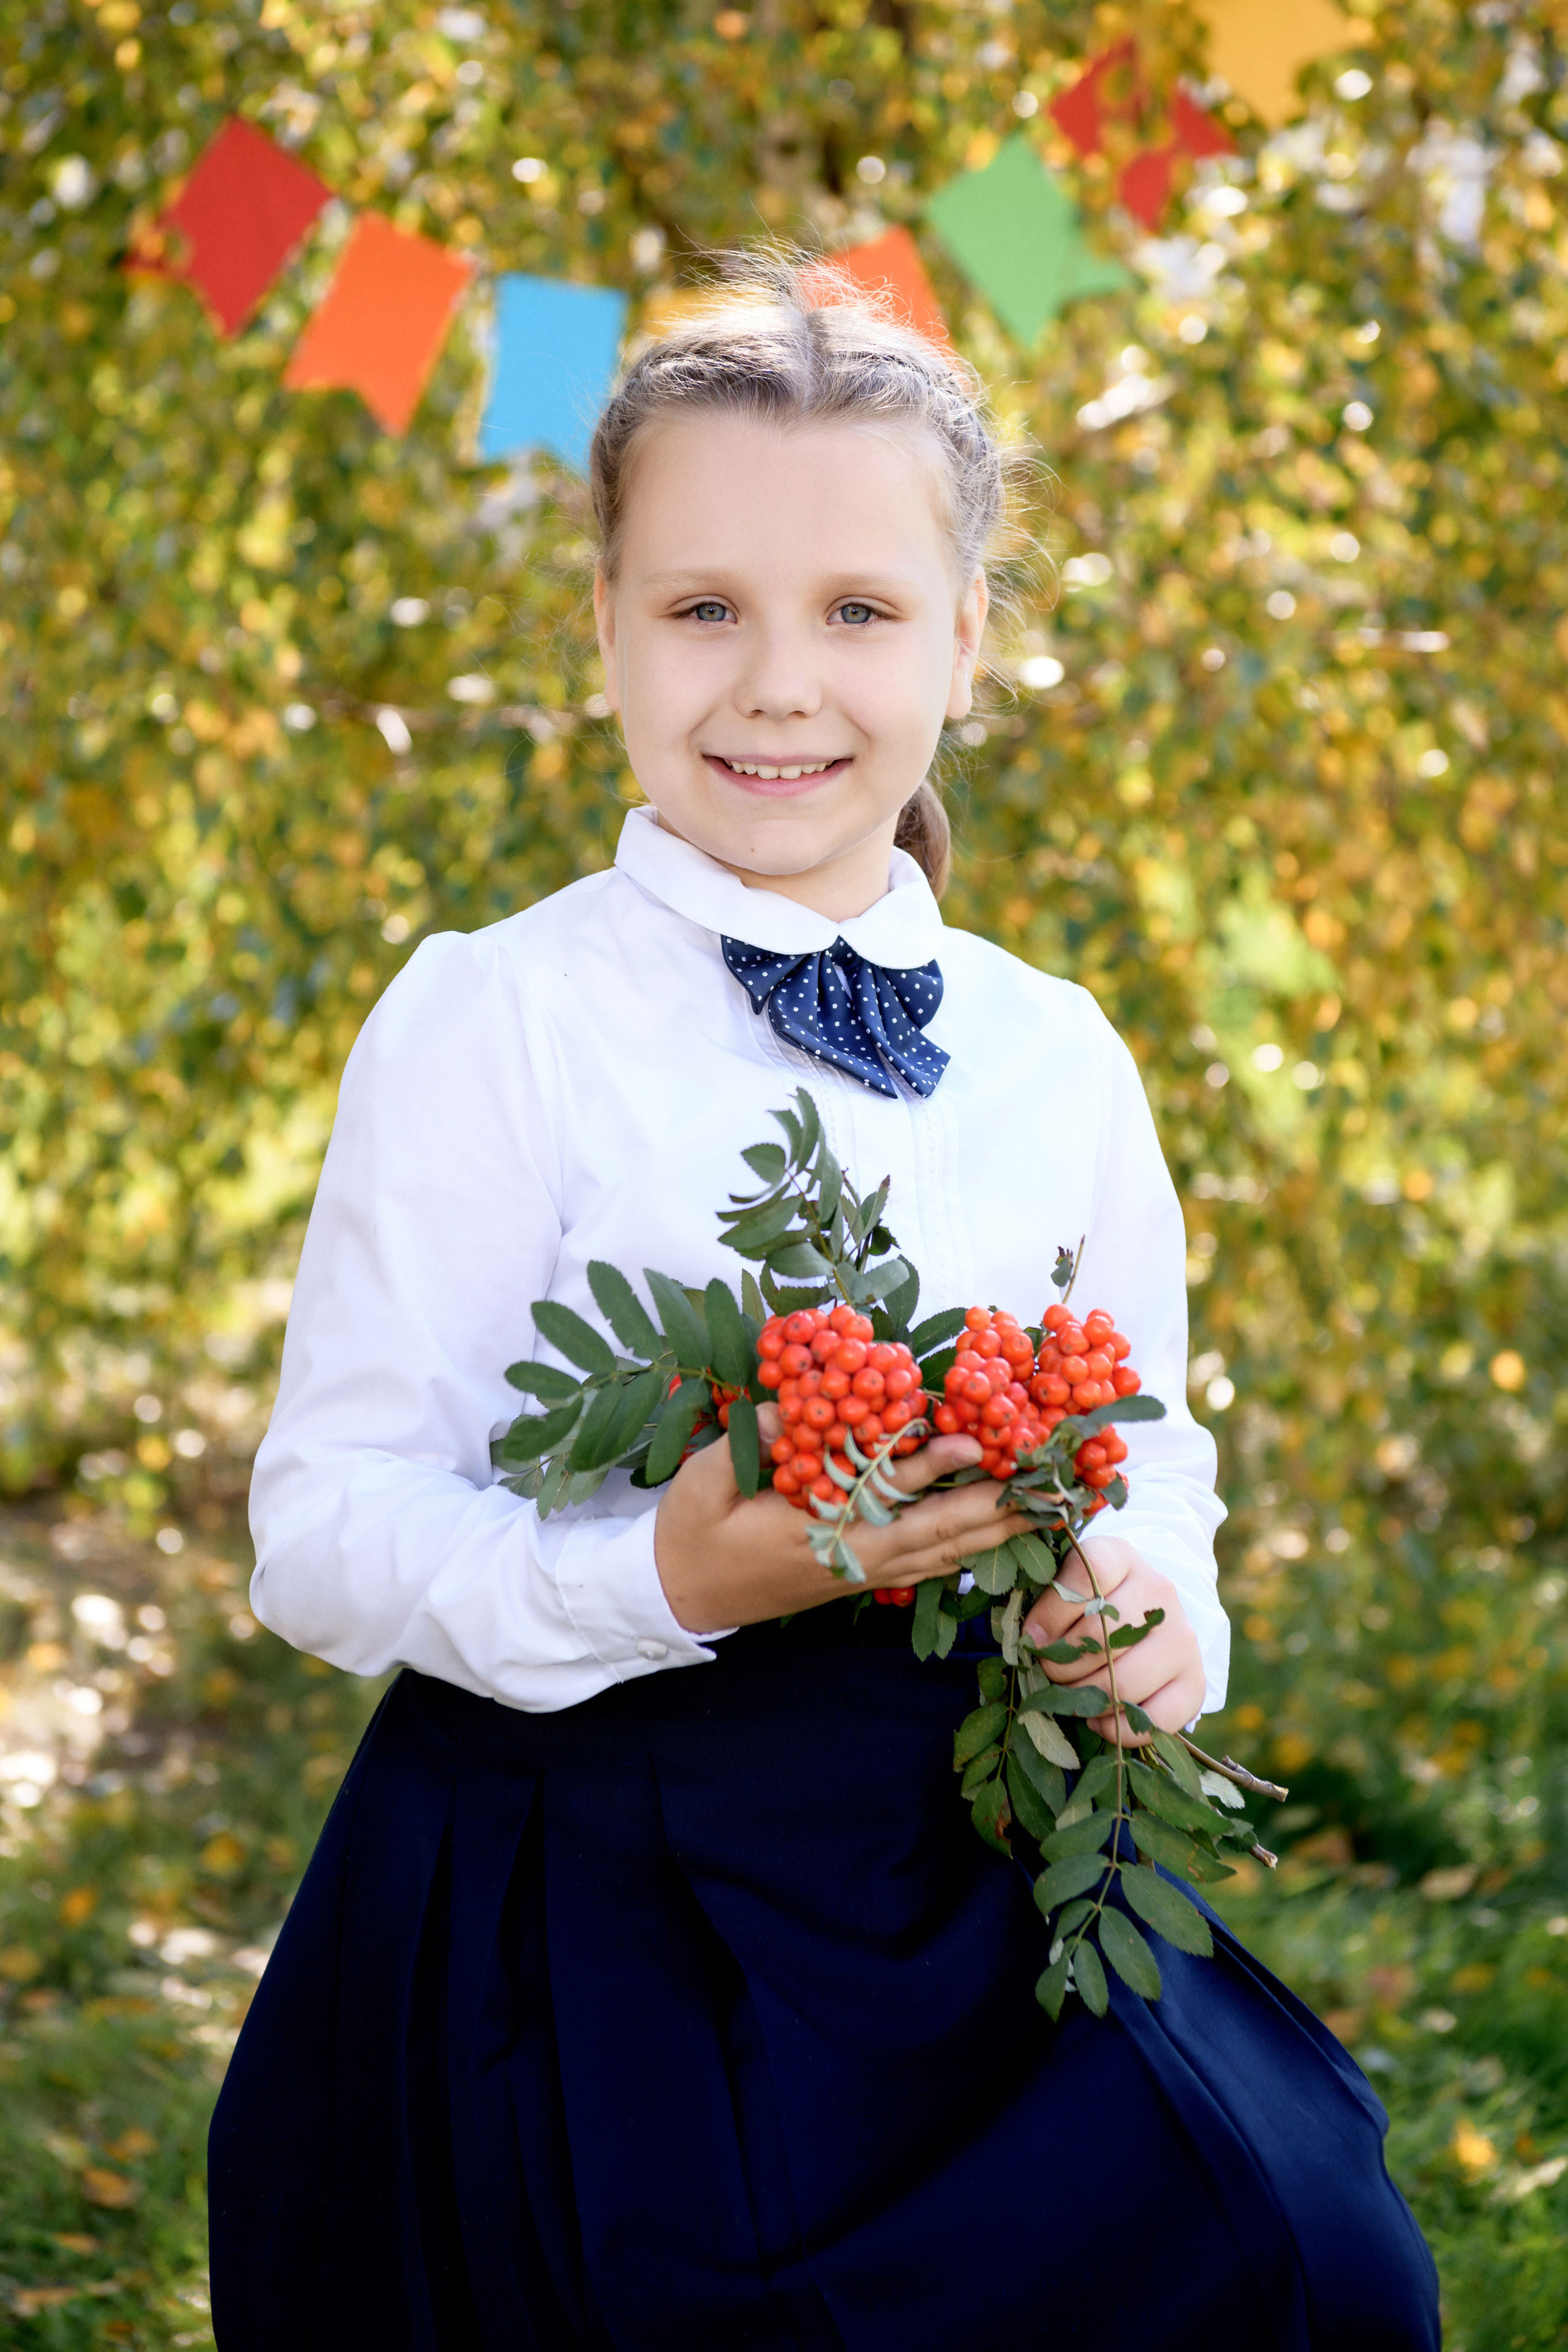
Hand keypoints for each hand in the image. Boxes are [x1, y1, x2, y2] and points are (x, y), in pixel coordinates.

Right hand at [654, 1414, 1035, 1634]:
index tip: (975, 1440)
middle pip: (941, 1531)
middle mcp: (853, 1554)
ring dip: (997, 1529)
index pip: (887, 1492)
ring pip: (944, 1551)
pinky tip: (998, 1532)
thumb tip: (795, 1403)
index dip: (933, 1465)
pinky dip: (970, 1546)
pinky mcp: (861, 1575)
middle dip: (998, 1507)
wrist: (678, 1593)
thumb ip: (752, 1441)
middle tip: (1051, 1485)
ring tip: (1047, 1507)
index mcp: (818, 1528)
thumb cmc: (690, 1531)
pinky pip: (929, 1563)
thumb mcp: (705, 1479)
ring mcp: (862, 1569)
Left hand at [1021, 1535, 1203, 1744]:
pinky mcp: (1195, 1681)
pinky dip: (1120, 1730)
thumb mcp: (1066, 1584)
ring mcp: (1182, 1637)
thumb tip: (1031, 1641)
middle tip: (1050, 1671)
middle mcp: (1158, 1592)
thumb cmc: (1091, 1601)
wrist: (1146, 1612)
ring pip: (1126, 1682)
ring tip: (1073, 1695)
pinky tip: (1100, 1719)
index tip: (1032, 1637)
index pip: (1087, 1576)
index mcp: (1121, 1557)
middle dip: (1062, 1664)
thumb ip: (1047, 1602)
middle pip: (1102, 1636)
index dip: (1051, 1612)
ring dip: (1087, 1699)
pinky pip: (1158, 1719)